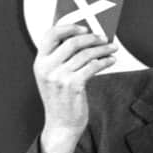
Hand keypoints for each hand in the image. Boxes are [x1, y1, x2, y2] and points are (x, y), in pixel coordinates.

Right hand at [34, 24, 116, 152]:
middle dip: (92, 37)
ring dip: (103, 49)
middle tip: (104, 38)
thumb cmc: (60, 99)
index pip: (50, 34)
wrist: (61, 126)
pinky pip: (93, 66)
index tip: (84, 27)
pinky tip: (111, 60)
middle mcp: (47, 68)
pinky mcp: (73, 85)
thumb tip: (86, 38)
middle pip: (72, 42)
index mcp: (40, 62)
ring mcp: (59, 77)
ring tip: (112, 49)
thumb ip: (62, 58)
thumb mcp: (53, 77)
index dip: (68, 27)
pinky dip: (105, 61)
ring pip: (86, 54)